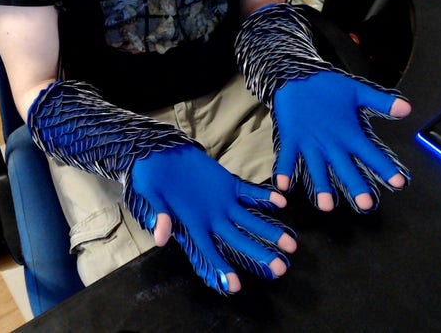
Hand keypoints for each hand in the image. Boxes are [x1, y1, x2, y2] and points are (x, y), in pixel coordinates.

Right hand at [129, 144, 296, 292]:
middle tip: (281, 268)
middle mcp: (211, 218)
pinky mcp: (228, 184)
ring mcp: (223, 202)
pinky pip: (249, 193)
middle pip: (239, 240)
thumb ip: (159, 215)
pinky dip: (264, 196)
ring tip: (291, 244)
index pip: (209, 252)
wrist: (158, 153)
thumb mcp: (150, 195)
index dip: (221, 269)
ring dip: (270, 230)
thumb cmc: (149, 177)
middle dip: (260, 254)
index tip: (235, 286)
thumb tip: (161, 238)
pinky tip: (281, 202)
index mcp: (192, 225)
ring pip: (250, 220)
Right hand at [273, 70, 410, 211]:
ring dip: (322, 187)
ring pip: (317, 169)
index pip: (372, 153)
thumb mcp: (358, 91)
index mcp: (349, 132)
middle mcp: (331, 141)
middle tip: (366, 205)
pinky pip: (287, 158)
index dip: (386, 168)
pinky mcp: (291, 138)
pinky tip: (283, 188)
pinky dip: (284, 171)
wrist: (296, 75)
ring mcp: (310, 142)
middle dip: (357, 186)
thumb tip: (407, 109)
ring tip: (327, 206)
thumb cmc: (327, 84)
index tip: (400, 183)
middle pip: (346, 168)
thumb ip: (382, 102)